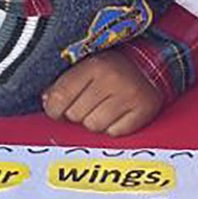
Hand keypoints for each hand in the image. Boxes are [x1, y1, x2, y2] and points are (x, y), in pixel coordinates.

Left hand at [42, 51, 164, 136]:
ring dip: (95, 122)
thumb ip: (63, 85)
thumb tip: (48, 102)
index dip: (53, 108)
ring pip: (94, 126)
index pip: (60, 97)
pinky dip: (113, 127)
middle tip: (87, 104)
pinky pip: (114, 133)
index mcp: (94, 65)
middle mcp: (113, 79)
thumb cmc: (111, 69)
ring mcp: (129, 96)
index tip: (56, 110)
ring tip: (102, 109)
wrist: (149, 65)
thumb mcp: (85, 67)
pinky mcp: (143, 111)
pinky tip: (117, 114)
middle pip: (75, 115)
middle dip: (77, 113)